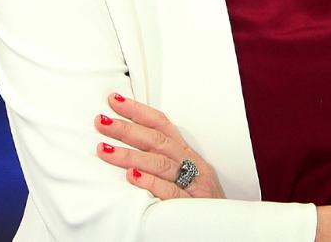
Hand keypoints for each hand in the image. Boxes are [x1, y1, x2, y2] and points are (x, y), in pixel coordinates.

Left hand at [93, 92, 224, 199]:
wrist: (228, 230)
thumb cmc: (204, 204)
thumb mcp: (187, 177)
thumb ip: (163, 162)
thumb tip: (130, 148)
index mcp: (189, 156)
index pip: (162, 125)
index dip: (138, 111)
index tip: (115, 101)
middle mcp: (192, 166)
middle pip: (157, 140)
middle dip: (127, 128)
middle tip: (101, 122)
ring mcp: (193, 185)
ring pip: (160, 163)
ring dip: (130, 154)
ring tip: (105, 149)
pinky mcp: (191, 206)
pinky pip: (169, 192)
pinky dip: (150, 182)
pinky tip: (131, 176)